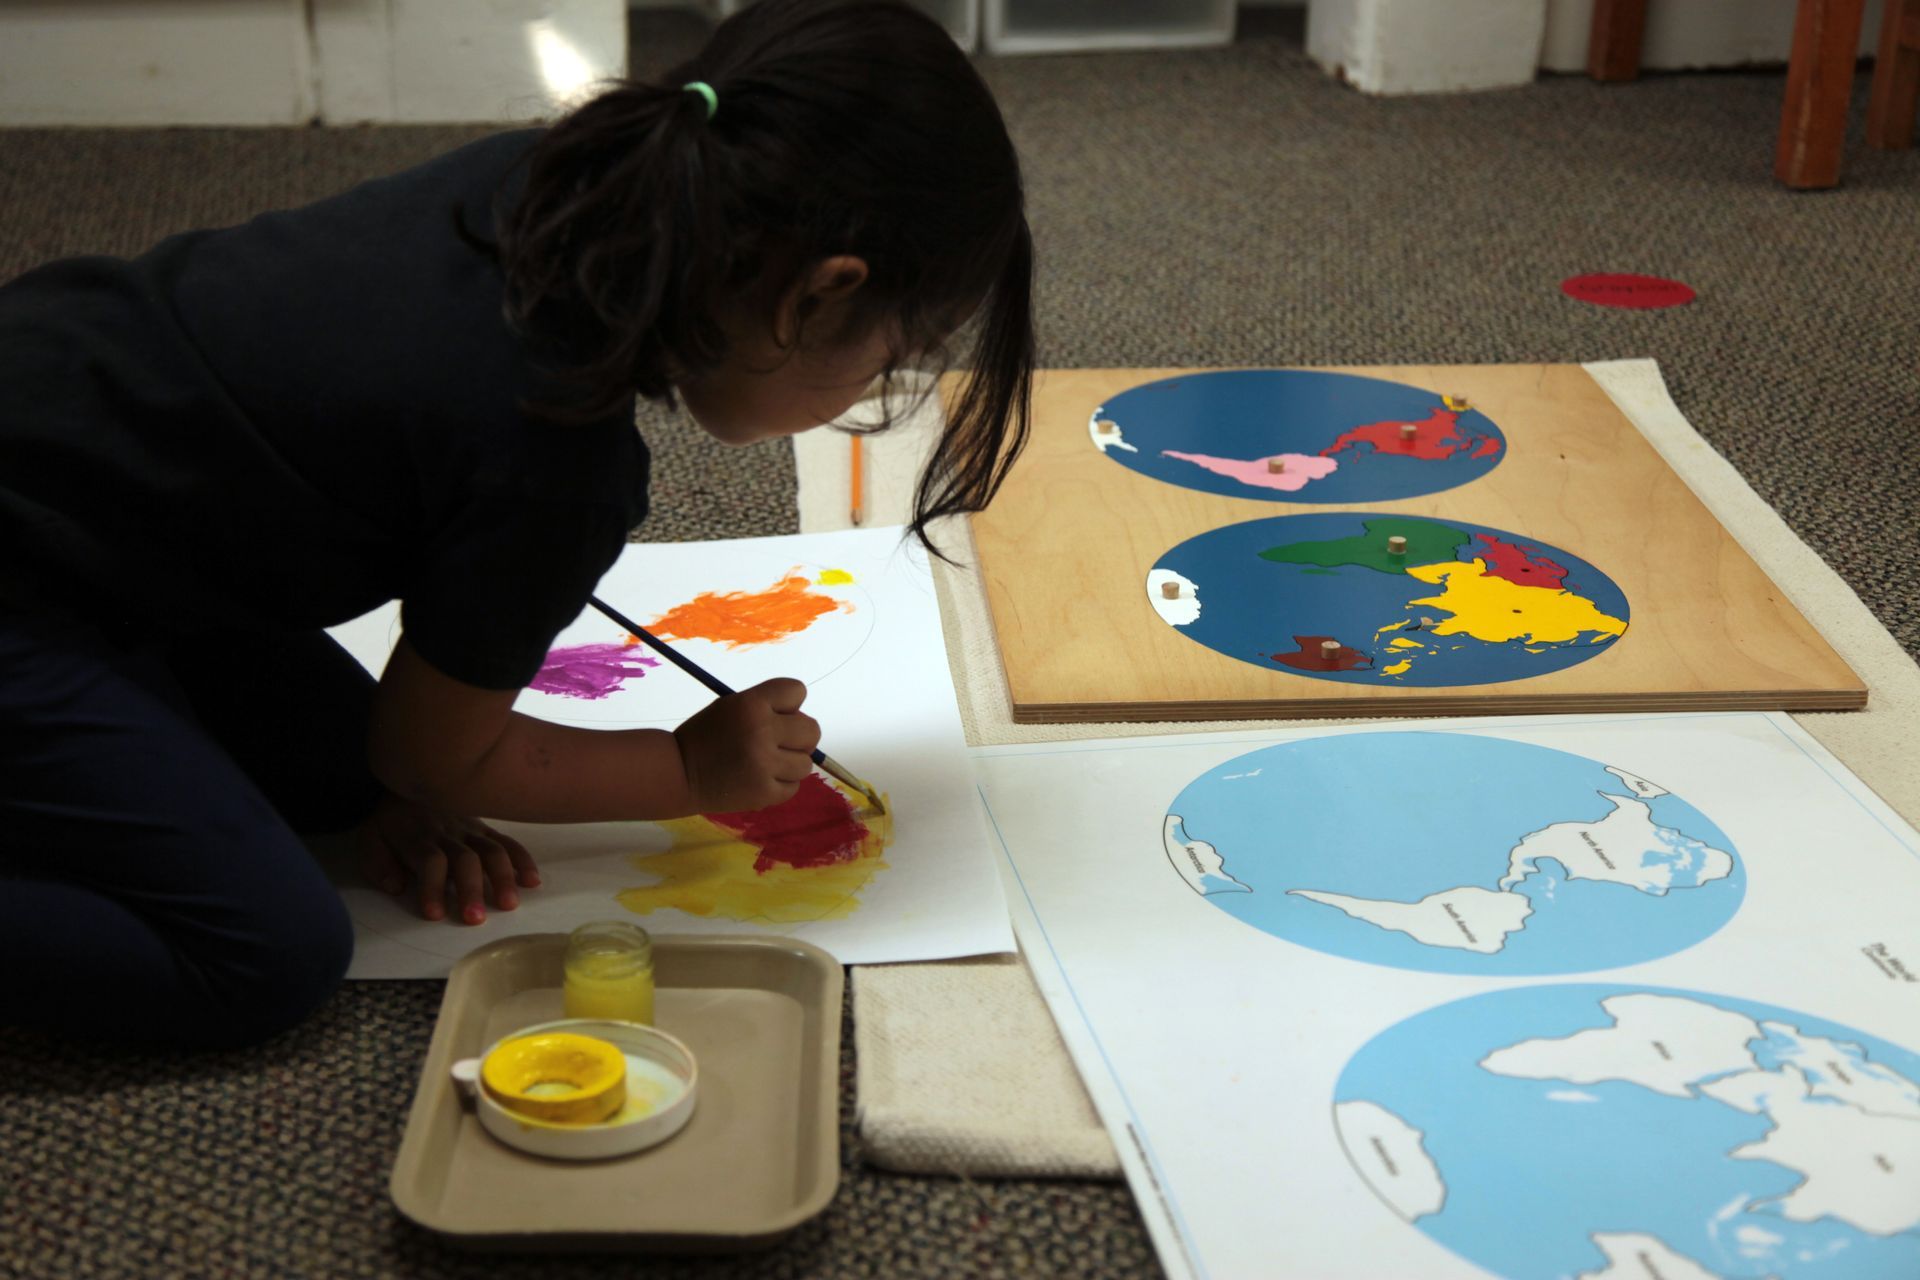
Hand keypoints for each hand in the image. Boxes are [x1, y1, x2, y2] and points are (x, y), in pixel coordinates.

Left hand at [354, 793, 539, 923]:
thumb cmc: (389, 820)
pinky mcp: (485, 828)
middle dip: (471, 889)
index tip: (435, 914)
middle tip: (475, 918)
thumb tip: (397, 887)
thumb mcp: (369, 839)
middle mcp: (448, 834)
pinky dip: (522, 860)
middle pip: (464, 860)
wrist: (408, 778)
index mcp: (418, 839)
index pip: (429, 863)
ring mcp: (470, 829)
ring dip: (502, 877)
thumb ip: (379, 864)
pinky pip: (507, 842)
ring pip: (491, 851)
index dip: (433, 887)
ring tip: (509, 904)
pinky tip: (531, 881)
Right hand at [672, 678, 820, 812]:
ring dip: (790, 763)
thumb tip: (802, 721)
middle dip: (797, 736)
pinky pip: (794, 786)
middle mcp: (762, 732)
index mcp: (751, 704)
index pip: (797, 691)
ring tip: (766, 764)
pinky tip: (760, 779)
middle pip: (812, 730)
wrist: (678, 774)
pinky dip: (781, 784)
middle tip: (776, 743)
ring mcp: (765, 765)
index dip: (789, 704)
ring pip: (806, 763)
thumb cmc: (706, 736)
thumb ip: (767, 708)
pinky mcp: (765, 793)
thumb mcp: (731, 707)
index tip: (774, 714)